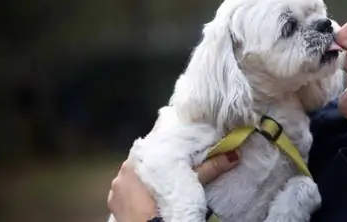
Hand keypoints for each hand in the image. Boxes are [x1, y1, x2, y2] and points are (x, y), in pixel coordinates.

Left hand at [107, 150, 240, 221]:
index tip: (177, 145)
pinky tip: (147, 199)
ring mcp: (116, 185)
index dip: (167, 142)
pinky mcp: (113, 202)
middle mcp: (125, 166)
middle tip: (173, 168)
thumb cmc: (172, 206)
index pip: (155, 140)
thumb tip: (234, 154)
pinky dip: (134, 193)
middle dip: (157, 161)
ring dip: (145, 177)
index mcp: (143, 155)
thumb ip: (211, 167)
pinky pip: (124, 191)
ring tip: (160, 186)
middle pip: (144, 157)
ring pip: (134, 174)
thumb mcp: (193, 184)